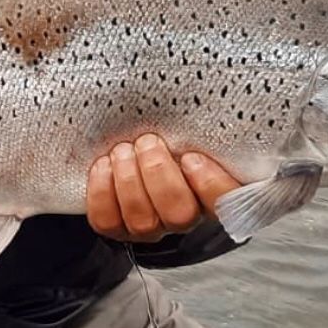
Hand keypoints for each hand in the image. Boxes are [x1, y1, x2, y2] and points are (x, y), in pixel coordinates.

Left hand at [86, 134, 239, 241]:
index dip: (208, 184)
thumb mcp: (189, 128)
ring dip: (128, 180)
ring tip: (123, 150)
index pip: (225, 202)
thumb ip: (201, 129)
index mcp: (212, 190)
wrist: (130, 141)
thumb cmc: (168, 133)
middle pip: (180, 214)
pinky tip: (104, 164)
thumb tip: (222, 101)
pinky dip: (102, 191)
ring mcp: (150, 225)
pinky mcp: (116, 226)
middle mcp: (183, 215)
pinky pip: (107, 221)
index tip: (190, 156)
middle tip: (147, 142)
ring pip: (142, 221)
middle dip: (158, 173)